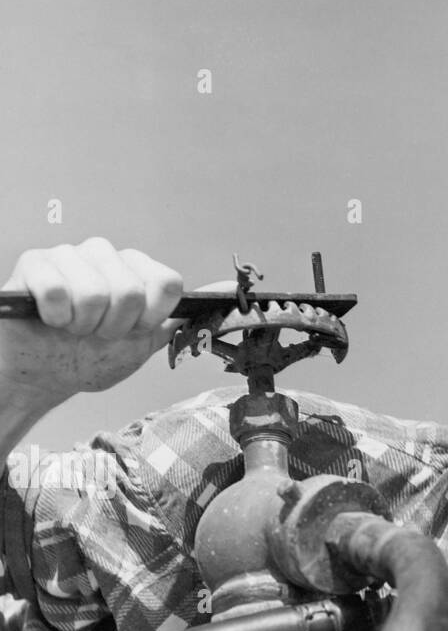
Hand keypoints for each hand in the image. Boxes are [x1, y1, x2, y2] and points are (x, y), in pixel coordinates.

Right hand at [0, 237, 182, 410]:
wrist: (49, 375)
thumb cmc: (93, 356)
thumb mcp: (146, 342)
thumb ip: (183, 319)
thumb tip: (229, 295)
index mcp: (135, 269)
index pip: (166, 282)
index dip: (151, 317)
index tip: (135, 330)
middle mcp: (105, 255)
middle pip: (130, 291)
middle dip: (114, 328)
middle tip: (97, 333)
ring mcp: (69, 255)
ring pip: (93, 293)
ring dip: (83, 325)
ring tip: (73, 328)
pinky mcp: (35, 264)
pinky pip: (56, 292)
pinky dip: (55, 318)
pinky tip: (51, 320)